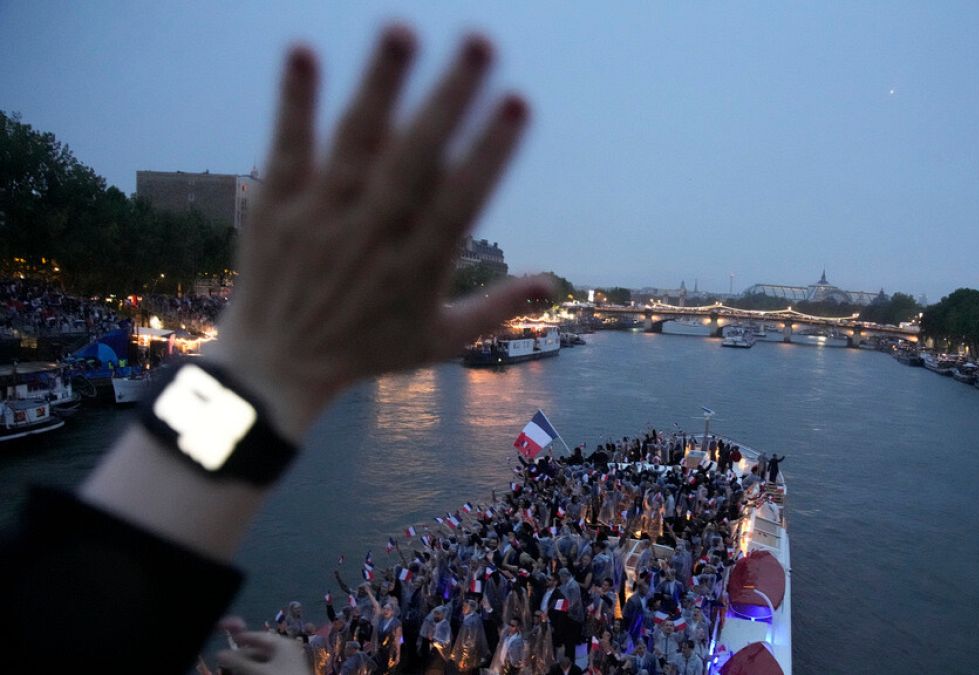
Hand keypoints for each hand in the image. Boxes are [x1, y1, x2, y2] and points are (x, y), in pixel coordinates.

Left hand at [209, 25, 551, 441]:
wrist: (274, 369)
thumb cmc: (367, 351)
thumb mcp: (441, 341)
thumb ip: (498, 309)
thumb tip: (555, 284)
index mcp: (420, 266)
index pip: (461, 199)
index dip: (491, 151)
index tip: (519, 103)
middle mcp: (373, 236)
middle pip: (415, 158)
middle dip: (449, 98)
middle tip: (481, 41)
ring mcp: (322, 217)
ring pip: (355, 142)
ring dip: (380, 84)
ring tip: (403, 28)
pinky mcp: (277, 206)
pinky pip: (288, 147)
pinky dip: (294, 101)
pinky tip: (304, 50)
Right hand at [217, 631, 308, 674]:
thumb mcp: (259, 672)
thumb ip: (239, 662)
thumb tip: (220, 653)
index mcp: (282, 644)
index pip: (257, 637)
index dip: (240, 638)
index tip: (225, 641)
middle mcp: (285, 651)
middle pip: (257, 652)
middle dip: (241, 659)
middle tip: (224, 665)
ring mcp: (287, 664)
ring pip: (261, 663)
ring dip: (247, 668)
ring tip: (232, 671)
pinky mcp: (286, 673)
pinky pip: (267, 670)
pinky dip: (255, 672)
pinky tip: (246, 674)